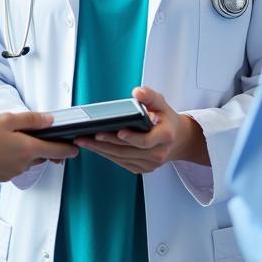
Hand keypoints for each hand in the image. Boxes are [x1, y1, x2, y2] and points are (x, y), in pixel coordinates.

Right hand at [0, 111, 78, 187]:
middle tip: (32, 136)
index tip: (75, 150)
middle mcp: (23, 164)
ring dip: (23, 153)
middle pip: (40, 156)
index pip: (55, 150)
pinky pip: (11, 168)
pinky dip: (9, 160)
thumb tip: (50, 120)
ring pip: (25, 162)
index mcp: (28, 149)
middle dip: (40, 148)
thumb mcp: (7, 119)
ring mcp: (11, 173)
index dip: (67, 149)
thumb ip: (31, 120)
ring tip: (7, 140)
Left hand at [74, 86, 208, 173]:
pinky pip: (121, 162)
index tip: (118, 131)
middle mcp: (158, 153)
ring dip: (101, 150)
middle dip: (105, 143)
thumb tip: (138, 92)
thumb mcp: (161, 103)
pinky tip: (95, 147)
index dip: (131, 137)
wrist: (177, 139)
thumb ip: (150, 96)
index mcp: (165, 136)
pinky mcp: (142, 168)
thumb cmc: (166, 119)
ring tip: (84, 141)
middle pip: (128, 150)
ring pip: (121, 158)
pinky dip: (107, 154)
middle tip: (87, 136)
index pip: (146, 141)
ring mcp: (150, 164)